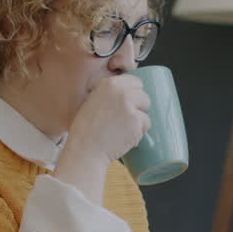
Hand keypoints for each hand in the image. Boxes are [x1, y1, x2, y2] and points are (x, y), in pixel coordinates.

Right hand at [55, 75, 150, 200]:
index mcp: (110, 84)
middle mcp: (122, 92)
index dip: (133, 94)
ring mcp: (130, 107)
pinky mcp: (137, 122)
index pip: (135, 82)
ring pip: (146, 112)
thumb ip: (110, 94)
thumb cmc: (86, 129)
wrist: (86, 149)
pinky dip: (138, 133)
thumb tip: (129, 92)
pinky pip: (145, 125)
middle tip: (125, 120)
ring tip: (123, 130)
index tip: (127, 105)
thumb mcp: (93, 101)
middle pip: (144, 96)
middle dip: (138, 109)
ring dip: (139, 122)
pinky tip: (124, 137)